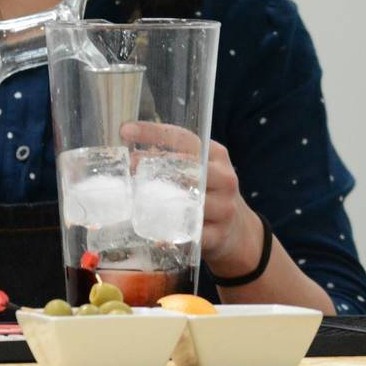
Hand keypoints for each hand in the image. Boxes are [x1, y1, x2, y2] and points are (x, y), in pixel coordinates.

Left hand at [118, 122, 259, 272]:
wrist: (240, 231)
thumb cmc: (210, 194)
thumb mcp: (199, 170)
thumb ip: (173, 161)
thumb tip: (132, 157)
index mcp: (216, 156)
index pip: (184, 139)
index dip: (153, 132)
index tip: (126, 130)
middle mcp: (224, 178)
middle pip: (187, 167)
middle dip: (153, 166)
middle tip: (128, 167)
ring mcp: (224, 207)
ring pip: (189, 201)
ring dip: (158, 201)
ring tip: (134, 201)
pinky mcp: (219, 235)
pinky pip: (191, 233)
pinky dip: (169, 233)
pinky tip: (152, 233)